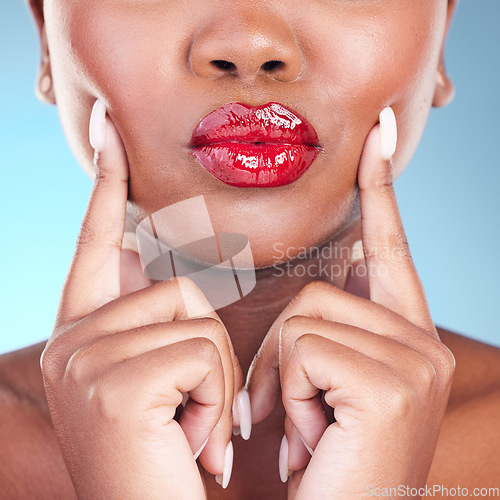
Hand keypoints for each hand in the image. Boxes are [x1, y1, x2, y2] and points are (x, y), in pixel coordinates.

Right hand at [40, 100, 246, 498]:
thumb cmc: (171, 459)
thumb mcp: (163, 384)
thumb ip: (159, 325)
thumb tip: (169, 276)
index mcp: (85, 333)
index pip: (98, 240)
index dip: (104, 184)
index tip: (107, 126)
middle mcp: (72, 339)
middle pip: (176, 285)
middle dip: (207, 348)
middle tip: (195, 414)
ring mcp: (84, 357)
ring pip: (195, 313)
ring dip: (217, 377)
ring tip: (196, 431)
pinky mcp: (112, 381)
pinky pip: (202, 347)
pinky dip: (217, 396)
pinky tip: (194, 443)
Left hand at [245, 107, 455, 498]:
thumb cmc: (324, 463)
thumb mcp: (321, 390)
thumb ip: (323, 336)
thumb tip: (310, 304)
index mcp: (403, 336)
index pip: (389, 246)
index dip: (381, 191)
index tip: (381, 135)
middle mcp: (421, 341)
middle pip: (318, 291)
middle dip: (281, 354)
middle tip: (284, 415)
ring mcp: (415, 359)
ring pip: (303, 317)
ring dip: (278, 379)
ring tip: (296, 430)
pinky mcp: (393, 382)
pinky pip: (302, 348)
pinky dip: (283, 393)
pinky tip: (304, 439)